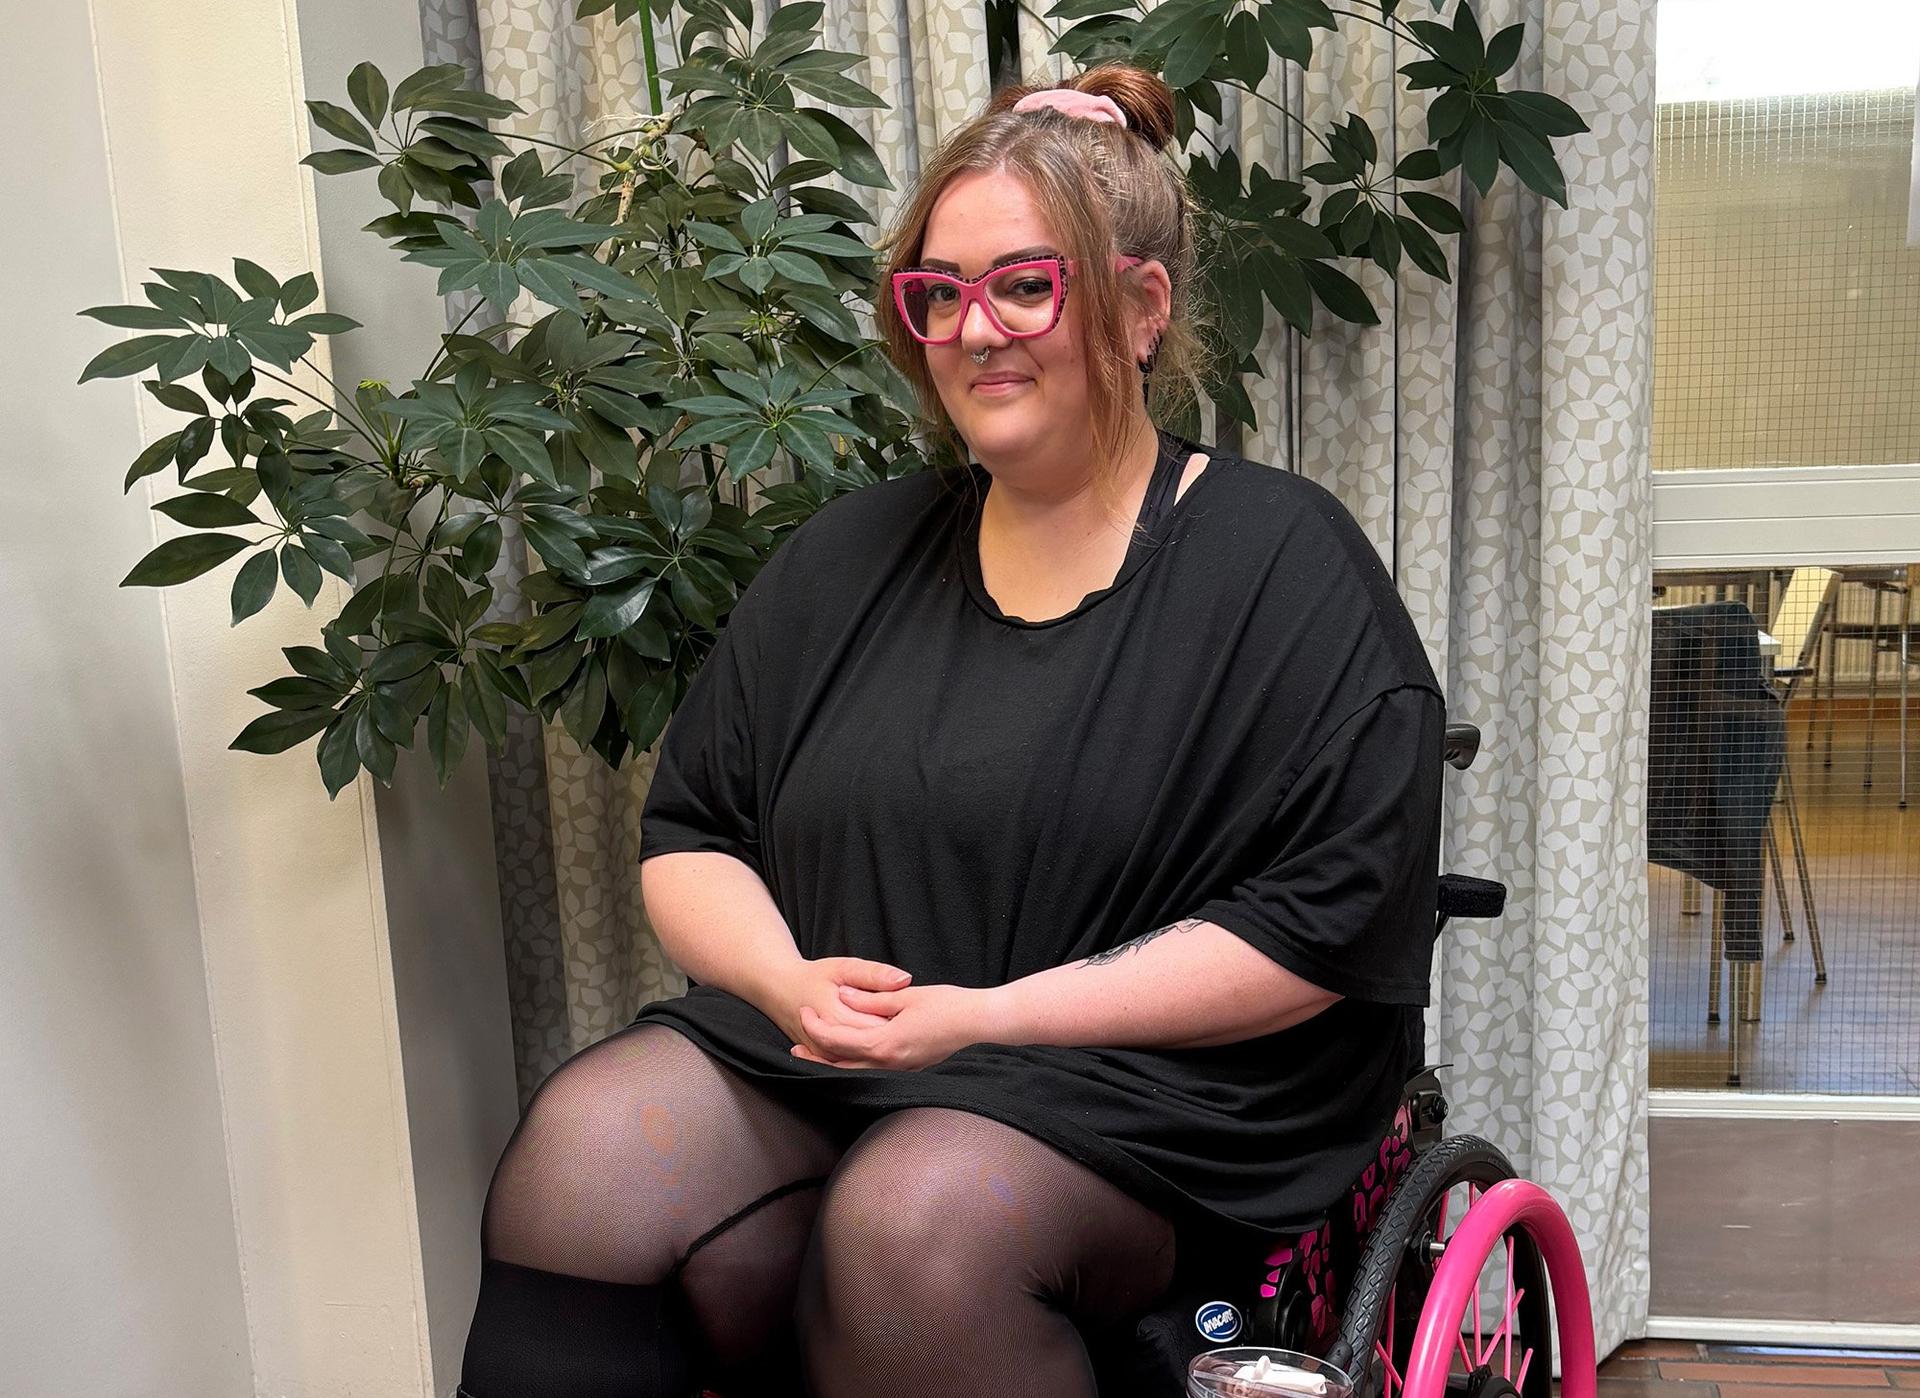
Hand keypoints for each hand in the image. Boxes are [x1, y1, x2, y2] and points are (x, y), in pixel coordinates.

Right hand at [771, 957, 912, 1058]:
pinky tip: (873, 1042)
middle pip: (874, 1047)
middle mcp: (830, 1044)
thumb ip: (874, 974)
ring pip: (864, 1061)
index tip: (905, 1008)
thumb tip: (904, 980)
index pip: (880, 1027)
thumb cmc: (813, 978)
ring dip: (880, 1047)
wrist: (780, 991)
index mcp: (838, 1017)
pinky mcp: (825, 1062)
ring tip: (885, 1028)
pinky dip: (867, 1056)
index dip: (899, 1019)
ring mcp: (826, 1057)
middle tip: (898, 1018)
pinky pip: (852, 1066)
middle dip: (891, 1034)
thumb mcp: (844, 967)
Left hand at [790, 982, 1001, 1070]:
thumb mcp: (905, 996)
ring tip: (813, 1057)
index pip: (839, 1040)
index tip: (804, 1013)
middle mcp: (890, 1063)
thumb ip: (872, 1000)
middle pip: (841, 1065)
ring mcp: (900, 1069)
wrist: (979, 1022)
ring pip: (855, 1073)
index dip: (817, 1027)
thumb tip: (844, 997)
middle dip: (815, 1058)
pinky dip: (852, 1067)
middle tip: (794, 1050)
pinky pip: (871, 1072)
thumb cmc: (947, 1005)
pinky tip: (847, 1059)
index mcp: (886, 1043)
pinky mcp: (908, 1068)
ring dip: (832, 1065)